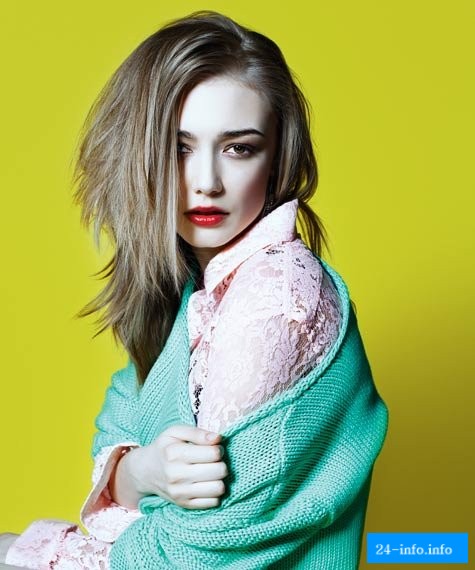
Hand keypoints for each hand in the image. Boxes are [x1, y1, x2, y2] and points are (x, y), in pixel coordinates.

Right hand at [112, 425, 227, 509]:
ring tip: (211, 472)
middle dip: (221, 463)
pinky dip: (214, 492)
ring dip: (219, 478)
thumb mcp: (176, 432)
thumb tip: (217, 438)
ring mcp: (180, 492)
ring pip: (218, 488)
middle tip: (214, 460)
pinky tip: (206, 483)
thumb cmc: (165, 448)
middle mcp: (176, 475)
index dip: (218, 448)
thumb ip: (197, 433)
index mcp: (175, 454)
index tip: (213, 448)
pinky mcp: (184, 505)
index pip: (213, 453)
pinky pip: (213, 502)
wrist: (145, 471)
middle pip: (219, 471)